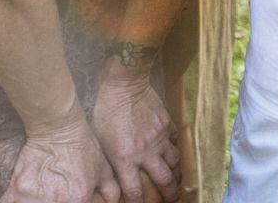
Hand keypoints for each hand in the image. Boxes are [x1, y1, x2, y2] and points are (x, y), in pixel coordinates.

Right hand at [0, 121, 118, 202]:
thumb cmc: (81, 147)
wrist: (57, 128)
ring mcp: (34, 199)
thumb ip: (110, 192)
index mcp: (78, 200)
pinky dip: (13, 202)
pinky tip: (23, 197)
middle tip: (57, 195)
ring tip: (43, 195)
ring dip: (36, 202)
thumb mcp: (103, 169)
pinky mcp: (15, 192)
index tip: (72, 199)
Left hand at [90, 61, 178, 202]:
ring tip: (177, 178)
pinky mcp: (166, 124)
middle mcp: (146, 153)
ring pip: (175, 162)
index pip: (134, 191)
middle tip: (171, 199)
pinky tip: (174, 150)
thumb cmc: (104, 111)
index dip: (137, 202)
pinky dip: (175, 148)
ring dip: (177, 172)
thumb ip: (110, 159)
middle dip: (169, 193)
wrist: (124, 85)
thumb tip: (113, 173)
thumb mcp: (100, 140)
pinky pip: (175, 140)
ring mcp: (159, 138)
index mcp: (125, 159)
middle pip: (163, 180)